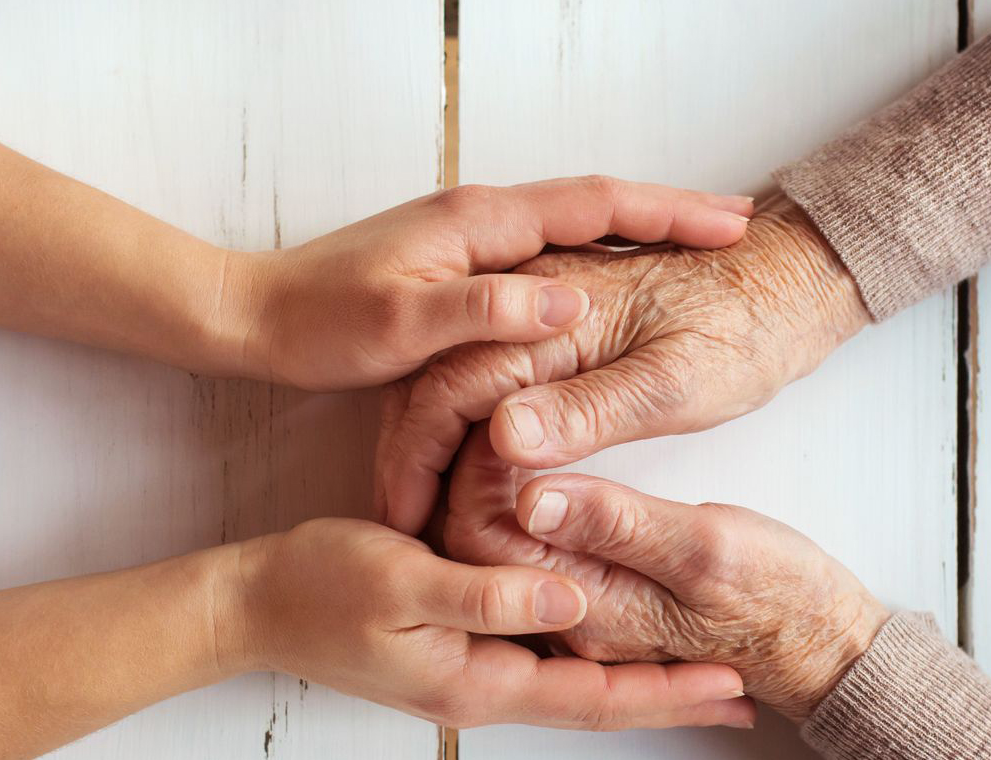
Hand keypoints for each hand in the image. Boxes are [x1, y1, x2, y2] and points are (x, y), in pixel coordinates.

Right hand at [218, 517, 753, 729]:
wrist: (255, 604)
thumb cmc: (321, 586)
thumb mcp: (405, 581)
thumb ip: (488, 594)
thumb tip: (573, 599)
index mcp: (477, 680)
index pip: (593, 697)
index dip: (667, 696)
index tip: (733, 689)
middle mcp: (482, 687)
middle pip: (596, 701)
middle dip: (669, 700)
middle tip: (741, 694)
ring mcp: (468, 672)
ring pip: (573, 683)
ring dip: (637, 681)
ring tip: (696, 673)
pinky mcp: (455, 649)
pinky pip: (543, 661)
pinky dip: (590, 657)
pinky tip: (610, 638)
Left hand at [224, 177, 754, 389]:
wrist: (254, 317)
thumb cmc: (320, 322)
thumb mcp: (401, 326)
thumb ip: (484, 312)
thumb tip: (567, 304)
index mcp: (480, 223)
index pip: (596, 202)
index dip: (668, 213)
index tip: (732, 223)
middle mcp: (481, 219)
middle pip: (597, 203)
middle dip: (669, 212)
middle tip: (736, 225)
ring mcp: (470, 240)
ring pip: (575, 226)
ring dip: (636, 231)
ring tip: (696, 245)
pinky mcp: (457, 267)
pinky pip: (547, 252)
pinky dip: (595, 256)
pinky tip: (614, 279)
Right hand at [376, 193, 869, 534]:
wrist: (785, 280)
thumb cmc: (744, 330)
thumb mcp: (676, 382)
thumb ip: (590, 410)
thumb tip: (501, 438)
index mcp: (550, 311)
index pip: (450, 385)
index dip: (418, 456)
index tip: (407, 517)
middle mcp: (528, 303)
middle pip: (435, 381)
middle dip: (409, 456)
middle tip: (400, 527)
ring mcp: (535, 313)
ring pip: (451, 381)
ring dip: (429, 444)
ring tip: (420, 513)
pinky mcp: (551, 332)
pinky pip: (483, 379)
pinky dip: (462, 430)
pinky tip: (465, 476)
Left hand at [441, 426, 887, 720]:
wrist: (823, 643)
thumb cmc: (780, 596)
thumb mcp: (708, 547)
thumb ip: (617, 523)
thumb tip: (530, 495)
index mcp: (582, 610)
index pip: (479, 541)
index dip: (474, 471)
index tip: (501, 414)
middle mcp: (562, 619)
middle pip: (474, 544)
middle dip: (471, 473)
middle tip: (496, 407)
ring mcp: (576, 610)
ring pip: (499, 543)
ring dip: (495, 483)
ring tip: (511, 420)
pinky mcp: (595, 594)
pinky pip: (532, 547)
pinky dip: (522, 498)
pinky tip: (535, 455)